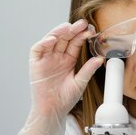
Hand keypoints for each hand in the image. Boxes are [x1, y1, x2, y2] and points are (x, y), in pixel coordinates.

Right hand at [17, 20, 103, 134]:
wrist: (53, 110)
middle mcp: (57, 57)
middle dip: (73, 30)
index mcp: (68, 60)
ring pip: (51, 40)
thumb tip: (100, 58)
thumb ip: (88, 70)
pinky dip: (44, 42)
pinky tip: (53, 39)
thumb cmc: (65, 99)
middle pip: (64, 38)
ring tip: (69, 27)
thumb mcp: (80, 82)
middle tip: (82, 24)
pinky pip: (38, 49)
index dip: (82, 35)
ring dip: (59, 32)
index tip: (91, 30)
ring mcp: (46, 59)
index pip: (75, 43)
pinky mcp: (35, 63)